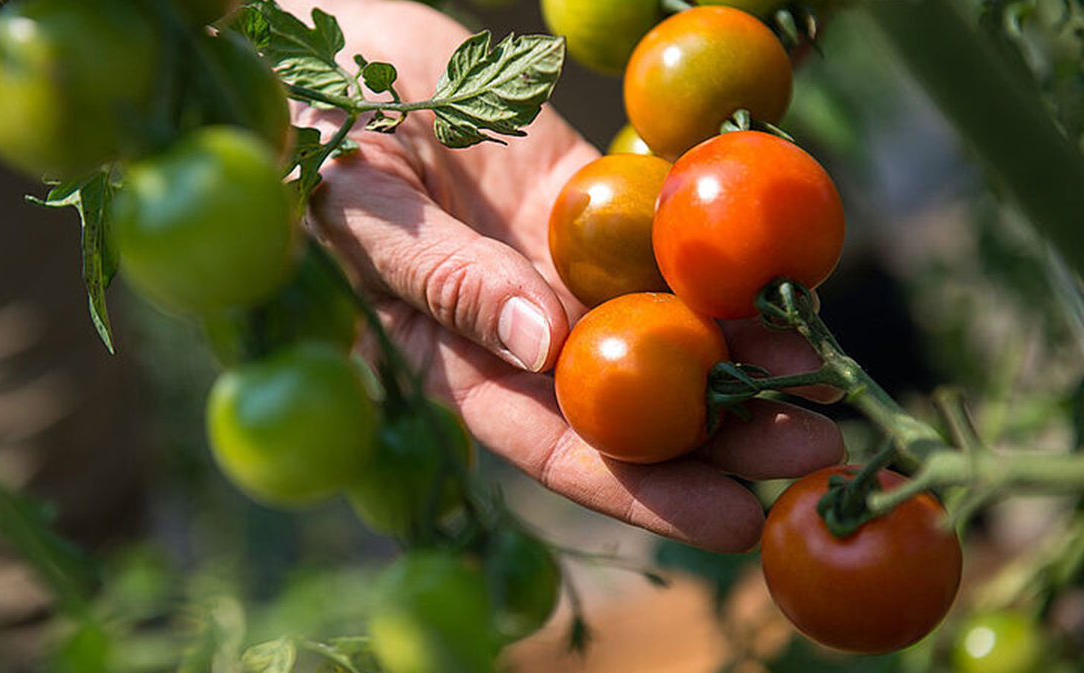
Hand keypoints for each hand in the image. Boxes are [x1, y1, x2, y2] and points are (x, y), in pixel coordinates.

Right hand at [281, 0, 844, 551]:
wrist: (338, 47)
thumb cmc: (318, 132)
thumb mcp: (365, 208)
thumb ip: (445, 278)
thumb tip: (539, 347)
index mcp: (451, 354)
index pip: (550, 443)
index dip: (638, 489)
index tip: (731, 520)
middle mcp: (517, 329)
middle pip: (625, 405)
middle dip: (719, 436)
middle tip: (814, 451)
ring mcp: (558, 267)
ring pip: (658, 329)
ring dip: (740, 357)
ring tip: (824, 378)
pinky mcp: (587, 202)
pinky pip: (658, 243)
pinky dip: (718, 269)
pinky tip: (782, 287)